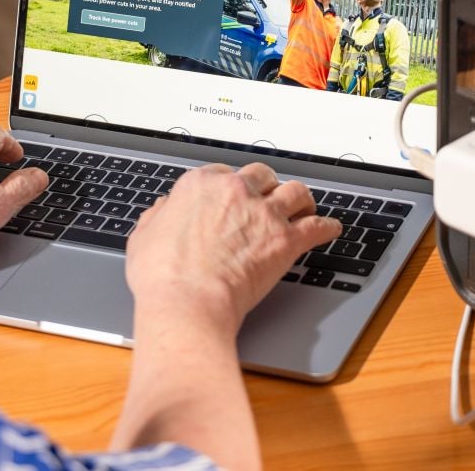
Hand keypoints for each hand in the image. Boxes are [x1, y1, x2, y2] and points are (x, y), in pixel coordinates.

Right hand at [125, 163, 339, 334]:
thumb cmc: (163, 276)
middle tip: (268, 200)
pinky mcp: (285, 240)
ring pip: (295, 192)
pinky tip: (330, 229)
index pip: (224, 173)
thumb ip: (157, 218)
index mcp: (200, 185)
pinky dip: (326, 227)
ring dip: (300, 200)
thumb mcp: (144, 238)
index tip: (233, 197)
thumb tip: (162, 209)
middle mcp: (235, 191)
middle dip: (266, 187)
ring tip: (303, 208)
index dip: (230, 186)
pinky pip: (317, 226)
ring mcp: (263, 213)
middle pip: (262, 176)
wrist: (187, 302)